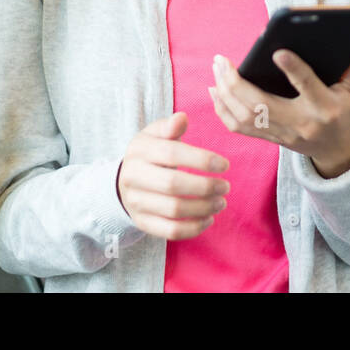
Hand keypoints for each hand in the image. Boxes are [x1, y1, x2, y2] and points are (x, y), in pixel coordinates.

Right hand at [116, 113, 230, 239]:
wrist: (124, 181)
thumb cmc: (150, 153)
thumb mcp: (155, 134)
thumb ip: (170, 126)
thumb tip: (182, 118)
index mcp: (140, 150)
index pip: (172, 154)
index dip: (201, 160)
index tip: (225, 165)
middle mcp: (134, 177)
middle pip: (173, 184)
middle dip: (205, 187)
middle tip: (225, 187)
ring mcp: (136, 202)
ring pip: (174, 210)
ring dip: (204, 208)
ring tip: (221, 202)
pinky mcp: (142, 222)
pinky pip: (170, 231)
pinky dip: (193, 228)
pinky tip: (208, 219)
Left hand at [208, 45, 349, 177]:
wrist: (339, 150)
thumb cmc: (345, 112)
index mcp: (324, 108)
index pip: (307, 87)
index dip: (293, 69)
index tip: (276, 51)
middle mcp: (300, 123)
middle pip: (261, 106)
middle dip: (236, 83)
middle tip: (222, 59)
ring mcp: (282, 134)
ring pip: (245, 118)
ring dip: (224, 93)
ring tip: (217, 68)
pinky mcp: (270, 139)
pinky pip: (240, 128)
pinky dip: (222, 109)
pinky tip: (215, 89)